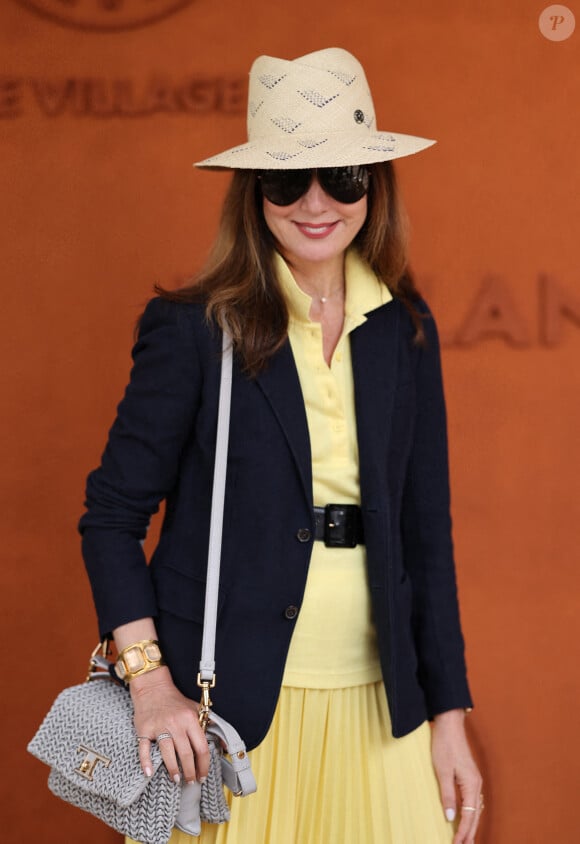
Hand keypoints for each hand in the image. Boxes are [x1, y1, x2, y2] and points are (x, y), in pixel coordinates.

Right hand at [130, 666, 209, 784]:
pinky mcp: (144, 730)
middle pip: (186, 754)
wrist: (153, 688)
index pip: (201, 747)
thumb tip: (224, 743)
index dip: (204, 765)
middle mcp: (176, 724)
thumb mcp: (195, 708)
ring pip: (168, 754)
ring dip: (173, 770)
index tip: (203, 775)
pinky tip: (149, 772)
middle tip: (190, 781)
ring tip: (177, 779)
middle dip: (190, 771)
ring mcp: (159, 727)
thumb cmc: (175, 701)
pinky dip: (146, 762)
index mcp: (190, 719)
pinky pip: (144, 749)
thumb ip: (210, 724)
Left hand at [431, 709, 482, 843]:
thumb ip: (447, 795)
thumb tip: (450, 817)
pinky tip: (467, 818)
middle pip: (475, 815)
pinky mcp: (470, 776)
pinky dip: (471, 813)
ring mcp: (475, 780)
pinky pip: (473, 800)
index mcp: (472, 785)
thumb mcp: (442, 771)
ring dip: (471, 825)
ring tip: (466, 839)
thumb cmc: (445, 746)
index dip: (463, 832)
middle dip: (470, 833)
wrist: (450, 725)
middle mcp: (477, 784)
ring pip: (476, 809)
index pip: (469, 816)